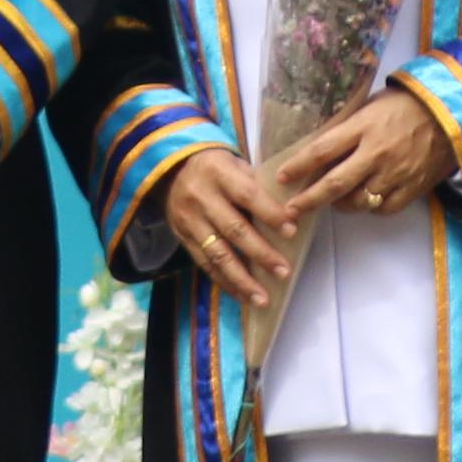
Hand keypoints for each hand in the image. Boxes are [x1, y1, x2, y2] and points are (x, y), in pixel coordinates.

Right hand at [154, 145, 304, 302]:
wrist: (169, 169)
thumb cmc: (214, 167)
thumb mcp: (234, 164)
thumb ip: (255, 185)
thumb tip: (289, 213)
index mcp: (219, 173)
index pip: (247, 195)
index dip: (270, 214)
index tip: (292, 231)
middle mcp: (201, 198)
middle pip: (234, 229)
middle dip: (261, 253)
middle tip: (283, 271)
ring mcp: (189, 220)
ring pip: (217, 254)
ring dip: (242, 279)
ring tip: (262, 298)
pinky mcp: (182, 238)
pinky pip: (205, 264)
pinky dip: (225, 282)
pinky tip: (242, 295)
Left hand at [265, 84, 456, 222]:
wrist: (453, 114)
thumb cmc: (407, 104)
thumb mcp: (371, 106)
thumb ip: (348, 128)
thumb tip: (320, 149)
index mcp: (363, 127)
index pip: (322, 150)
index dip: (299, 166)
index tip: (281, 177)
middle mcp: (376, 153)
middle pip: (334, 184)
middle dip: (309, 200)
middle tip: (291, 210)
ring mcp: (395, 173)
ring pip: (358, 201)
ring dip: (340, 204)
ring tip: (333, 201)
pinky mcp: (412, 188)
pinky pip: (383, 208)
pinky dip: (371, 207)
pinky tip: (366, 199)